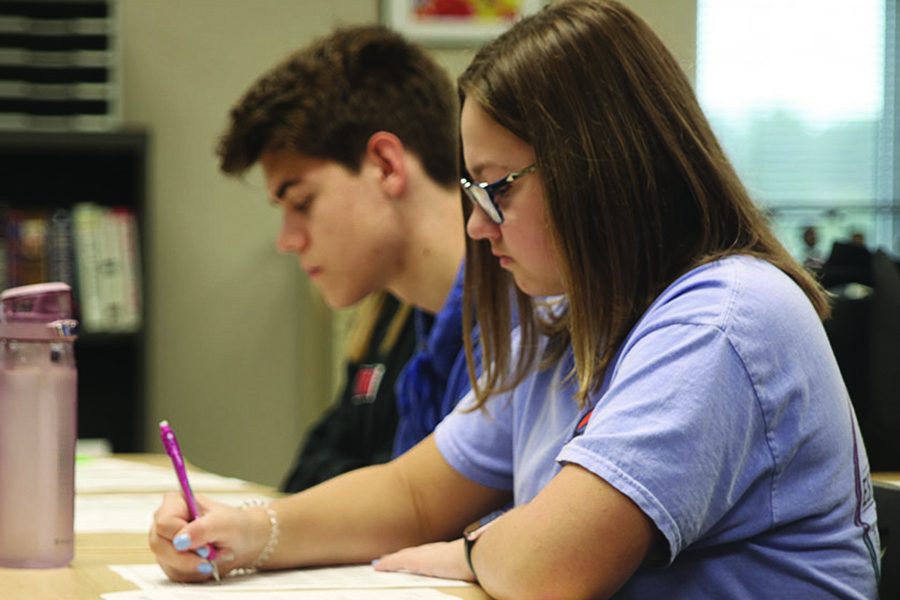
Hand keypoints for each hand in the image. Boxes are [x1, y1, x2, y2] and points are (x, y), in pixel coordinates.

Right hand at [148, 492, 269, 581]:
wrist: (244, 542)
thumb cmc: (235, 525)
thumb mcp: (225, 523)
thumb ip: (203, 528)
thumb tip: (181, 540)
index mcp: (176, 503)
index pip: (164, 523)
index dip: (181, 536)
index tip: (204, 544)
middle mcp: (166, 523)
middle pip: (159, 545)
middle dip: (187, 555)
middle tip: (210, 555)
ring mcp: (165, 543)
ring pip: (167, 562)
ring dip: (194, 564)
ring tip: (213, 555)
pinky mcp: (170, 561)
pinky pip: (175, 573)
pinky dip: (194, 572)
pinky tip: (207, 562)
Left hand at [374, 538, 474, 581]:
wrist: (479, 556)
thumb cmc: (483, 562)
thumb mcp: (478, 567)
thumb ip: (475, 570)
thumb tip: (483, 575)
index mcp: (450, 553)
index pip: (431, 553)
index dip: (422, 555)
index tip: (416, 556)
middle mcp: (437, 550)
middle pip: (416, 552)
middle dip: (405, 555)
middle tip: (393, 558)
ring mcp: (427, 554)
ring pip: (405, 556)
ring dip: (393, 559)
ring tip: (382, 562)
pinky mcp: (417, 560)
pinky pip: (398, 562)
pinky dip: (388, 564)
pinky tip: (378, 567)